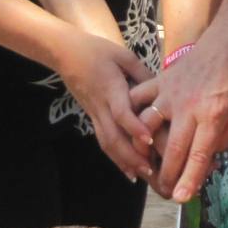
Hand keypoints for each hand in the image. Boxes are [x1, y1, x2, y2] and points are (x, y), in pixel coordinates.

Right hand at [54, 34, 156, 181]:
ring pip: (106, 143)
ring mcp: (94, 113)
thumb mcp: (123, 55)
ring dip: (124, 162)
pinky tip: (128, 170)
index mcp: (110, 88)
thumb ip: (142, 73)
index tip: (149, 140)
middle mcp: (101, 105)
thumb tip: (162, 91)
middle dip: (131, 156)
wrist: (66, 53)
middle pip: (113, 136)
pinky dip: (115, 157)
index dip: (135, 127)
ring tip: (141, 177)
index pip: (121, 112)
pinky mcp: (92, 117)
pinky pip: (103, 140)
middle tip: (150, 171)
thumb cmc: (97, 51)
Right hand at [131, 33, 227, 202]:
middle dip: (167, 175)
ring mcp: (170, 93)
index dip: (189, 180)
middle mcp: (189, 107)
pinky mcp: (159, 81)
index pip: (199, 155)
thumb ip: (221, 139)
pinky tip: (130, 129)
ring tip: (146, 165)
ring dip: (144, 150)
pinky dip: (131, 114)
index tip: (181, 198)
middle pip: (172, 148)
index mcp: (214, 116)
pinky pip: (138, 99)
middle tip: (165, 192)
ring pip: (147, 126)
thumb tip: (204, 163)